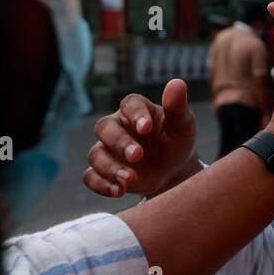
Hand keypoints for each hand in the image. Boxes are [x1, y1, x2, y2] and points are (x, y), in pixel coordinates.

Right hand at [84, 78, 197, 197]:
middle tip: (138, 156)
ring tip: (130, 180)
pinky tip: (118, 191)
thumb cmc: (177, 141)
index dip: (135, 115)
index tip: (147, 128)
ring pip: (96, 154)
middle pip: (105, 128)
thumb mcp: (182, 125)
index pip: (129, 105)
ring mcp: (108, 150)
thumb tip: (177, 83)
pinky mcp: (104, 172)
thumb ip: (177, 107)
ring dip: (110, 168)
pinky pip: (91, 177)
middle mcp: (117, 127)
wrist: (173, 171)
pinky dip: (101, 185)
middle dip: (119, 142)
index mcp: (136, 110)